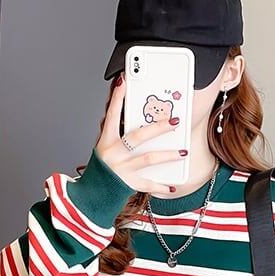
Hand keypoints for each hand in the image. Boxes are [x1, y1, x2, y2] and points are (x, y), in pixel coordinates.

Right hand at [96, 73, 186, 194]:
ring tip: (184, 152)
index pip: (112, 115)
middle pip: (139, 136)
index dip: (118, 97)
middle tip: (176, 121)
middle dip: (159, 127)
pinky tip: (173, 186)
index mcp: (106, 141)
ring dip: (168, 155)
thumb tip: (134, 118)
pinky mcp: (127, 185)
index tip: (124, 79)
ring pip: (149, 158)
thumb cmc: (102, 170)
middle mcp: (113, 153)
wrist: (90, 196)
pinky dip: (161, 186)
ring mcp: (121, 169)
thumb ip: (118, 135)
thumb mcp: (104, 148)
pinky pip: (148, 184)